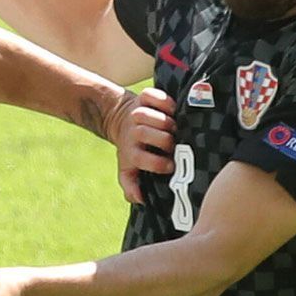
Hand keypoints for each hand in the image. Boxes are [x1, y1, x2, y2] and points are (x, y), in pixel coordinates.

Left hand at [115, 87, 175, 205]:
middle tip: (175, 143)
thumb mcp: (128, 170)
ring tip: (175, 127)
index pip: (143, 159)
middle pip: (148, 135)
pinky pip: (153, 96)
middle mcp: (132, 132)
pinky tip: (173, 108)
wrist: (119, 120)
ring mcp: (137, 113)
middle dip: (165, 140)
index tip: (171, 166)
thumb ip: (132, 186)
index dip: (159, 163)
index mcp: (130, 151)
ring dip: (166, 122)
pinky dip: (164, 100)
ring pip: (151, 116)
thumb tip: (141, 199)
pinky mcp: (143, 97)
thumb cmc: (132, 150)